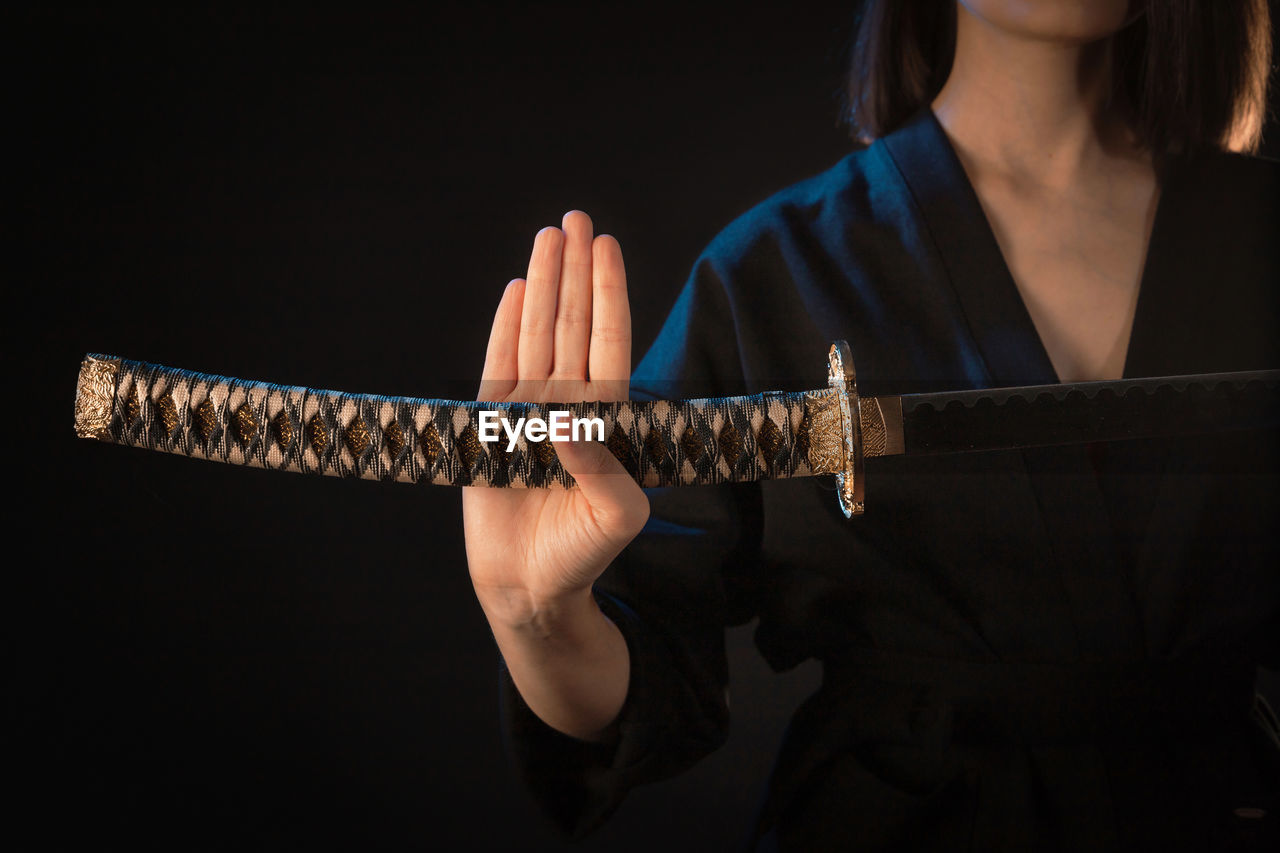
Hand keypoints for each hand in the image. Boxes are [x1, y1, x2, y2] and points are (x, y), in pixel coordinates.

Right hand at [463, 211, 648, 629]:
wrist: (528, 586)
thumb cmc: (581, 556)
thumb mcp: (618, 518)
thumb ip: (607, 470)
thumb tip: (569, 421)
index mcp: (606, 420)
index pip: (609, 342)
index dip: (608, 293)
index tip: (607, 248)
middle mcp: (569, 405)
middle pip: (573, 324)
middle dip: (575, 271)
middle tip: (576, 219)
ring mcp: (530, 411)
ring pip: (538, 334)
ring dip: (543, 286)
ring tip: (548, 238)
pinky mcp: (494, 425)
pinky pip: (498, 365)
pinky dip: (506, 327)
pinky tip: (516, 290)